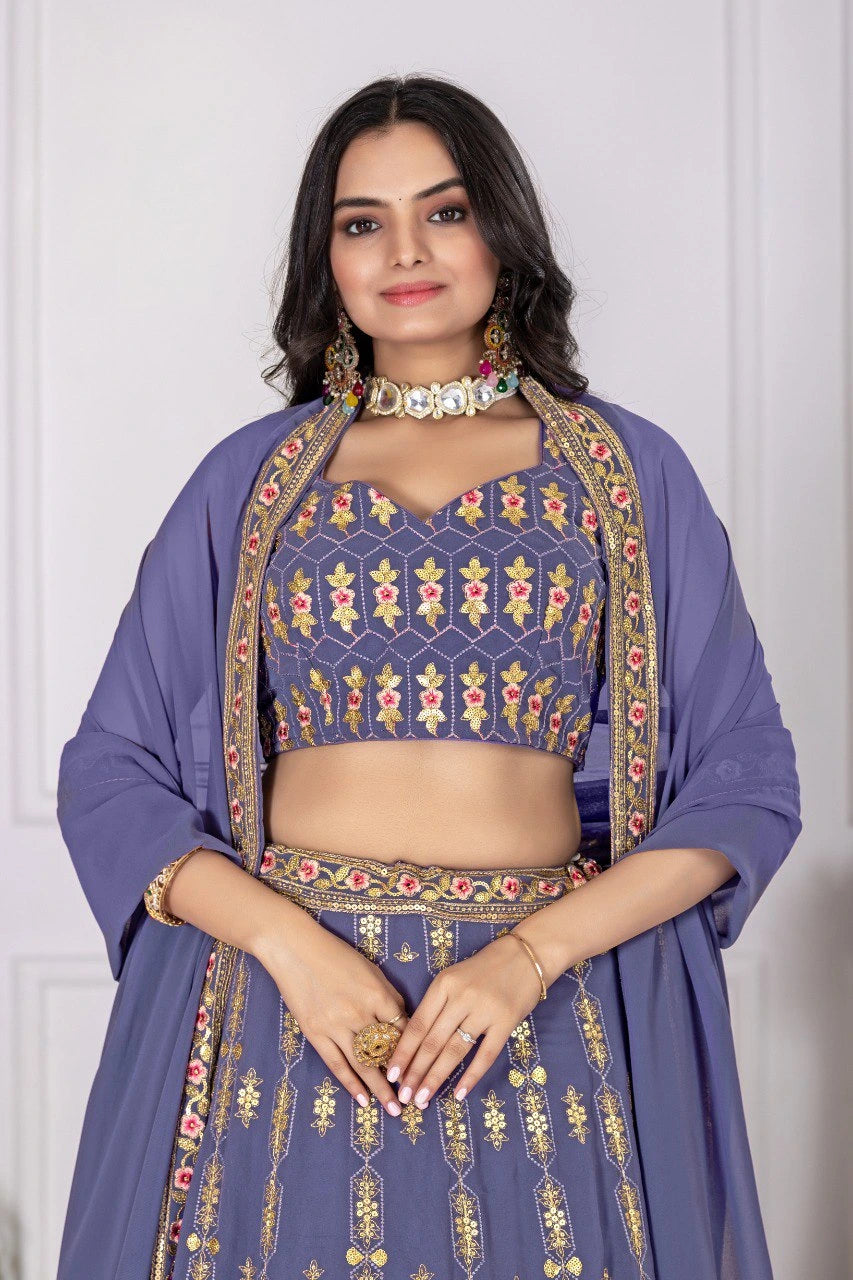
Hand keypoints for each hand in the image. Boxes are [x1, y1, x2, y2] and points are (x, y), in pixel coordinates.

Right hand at [256, 911, 409, 1117]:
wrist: (294, 949)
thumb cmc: (335, 954)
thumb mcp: (370, 969)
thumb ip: (387, 996)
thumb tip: (401, 1021)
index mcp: (376, 994)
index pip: (402, 1029)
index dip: (413, 1050)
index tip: (423, 1068)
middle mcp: (359, 1013)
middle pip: (386, 1052)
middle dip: (402, 1078)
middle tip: (415, 1100)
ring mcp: (335, 1025)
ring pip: (363, 1064)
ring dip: (380, 1089)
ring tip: (394, 1110)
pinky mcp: (315, 1033)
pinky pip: (336, 1064)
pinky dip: (351, 1084)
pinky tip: (363, 1100)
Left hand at [383, 928, 544, 1110]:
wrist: (524, 956)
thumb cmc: (483, 969)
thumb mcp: (453, 977)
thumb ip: (436, 1004)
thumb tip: (415, 1043)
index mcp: (443, 985)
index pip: (417, 1025)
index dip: (403, 1052)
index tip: (391, 1075)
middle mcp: (461, 997)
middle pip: (432, 1041)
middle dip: (415, 1072)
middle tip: (404, 1096)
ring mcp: (484, 1010)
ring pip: (455, 1050)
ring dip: (436, 1078)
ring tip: (423, 1099)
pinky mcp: (506, 1022)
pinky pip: (486, 1054)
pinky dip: (472, 1076)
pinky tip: (459, 1094)